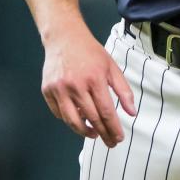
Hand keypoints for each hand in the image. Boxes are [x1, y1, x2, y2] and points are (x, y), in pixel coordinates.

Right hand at [41, 25, 136, 143]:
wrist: (64, 37)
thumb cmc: (90, 52)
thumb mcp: (111, 67)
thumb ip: (123, 91)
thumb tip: (132, 113)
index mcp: (94, 79)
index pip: (106, 112)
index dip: (113, 128)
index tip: (119, 138)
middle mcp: (75, 85)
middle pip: (91, 119)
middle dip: (103, 134)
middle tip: (110, 142)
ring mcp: (59, 88)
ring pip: (72, 121)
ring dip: (84, 132)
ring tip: (94, 134)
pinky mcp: (47, 90)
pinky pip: (59, 113)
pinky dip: (69, 120)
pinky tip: (79, 120)